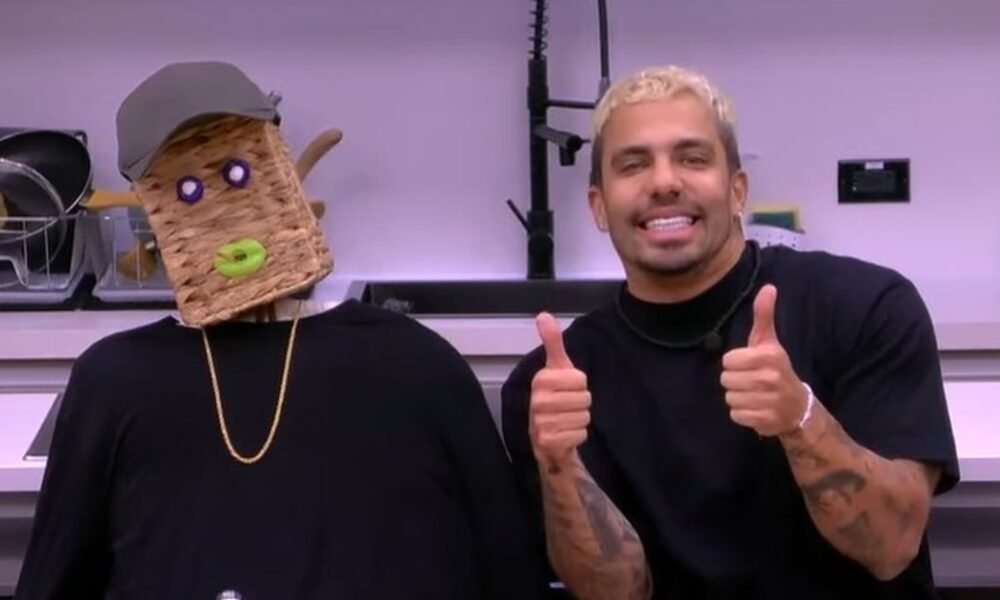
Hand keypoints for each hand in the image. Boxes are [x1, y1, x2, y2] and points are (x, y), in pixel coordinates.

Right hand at [529, 312, 590, 471]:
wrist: (546, 436)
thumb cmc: (554, 398)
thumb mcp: (556, 368)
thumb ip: (553, 341)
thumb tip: (543, 315)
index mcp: (540, 380)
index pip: (581, 379)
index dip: (579, 385)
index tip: (566, 389)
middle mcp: (538, 401)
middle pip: (585, 398)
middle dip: (580, 404)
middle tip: (566, 406)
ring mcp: (541, 422)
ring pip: (584, 417)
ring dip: (579, 420)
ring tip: (566, 419)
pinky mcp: (549, 441)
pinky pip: (580, 434)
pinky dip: (577, 435)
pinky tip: (565, 434)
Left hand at [720, 284, 807, 436]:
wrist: (798, 407)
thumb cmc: (777, 369)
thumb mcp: (770, 342)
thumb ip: (764, 316)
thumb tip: (768, 287)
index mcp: (768, 356)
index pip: (728, 361)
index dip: (735, 364)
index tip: (749, 366)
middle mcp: (769, 378)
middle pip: (726, 380)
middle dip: (735, 381)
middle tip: (751, 382)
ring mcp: (768, 401)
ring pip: (730, 398)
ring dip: (738, 398)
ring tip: (754, 395)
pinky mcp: (764, 420)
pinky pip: (735, 415)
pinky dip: (743, 414)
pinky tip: (756, 409)